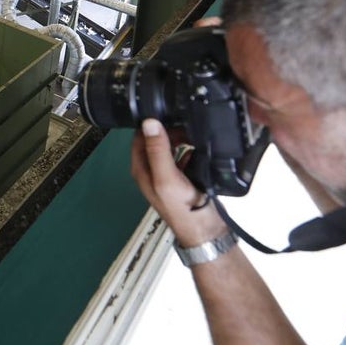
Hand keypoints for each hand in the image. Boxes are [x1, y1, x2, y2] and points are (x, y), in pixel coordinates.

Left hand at [131, 118, 230, 247]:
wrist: (206, 231)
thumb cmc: (183, 210)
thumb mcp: (167, 178)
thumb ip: (158, 151)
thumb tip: (149, 123)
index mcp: (141, 168)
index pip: (139, 136)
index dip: (150, 123)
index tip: (165, 113)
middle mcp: (151, 170)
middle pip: (155, 139)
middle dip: (168, 129)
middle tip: (184, 124)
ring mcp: (167, 174)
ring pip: (170, 146)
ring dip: (180, 138)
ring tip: (192, 134)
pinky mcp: (182, 177)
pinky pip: (184, 156)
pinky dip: (191, 150)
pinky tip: (199, 151)